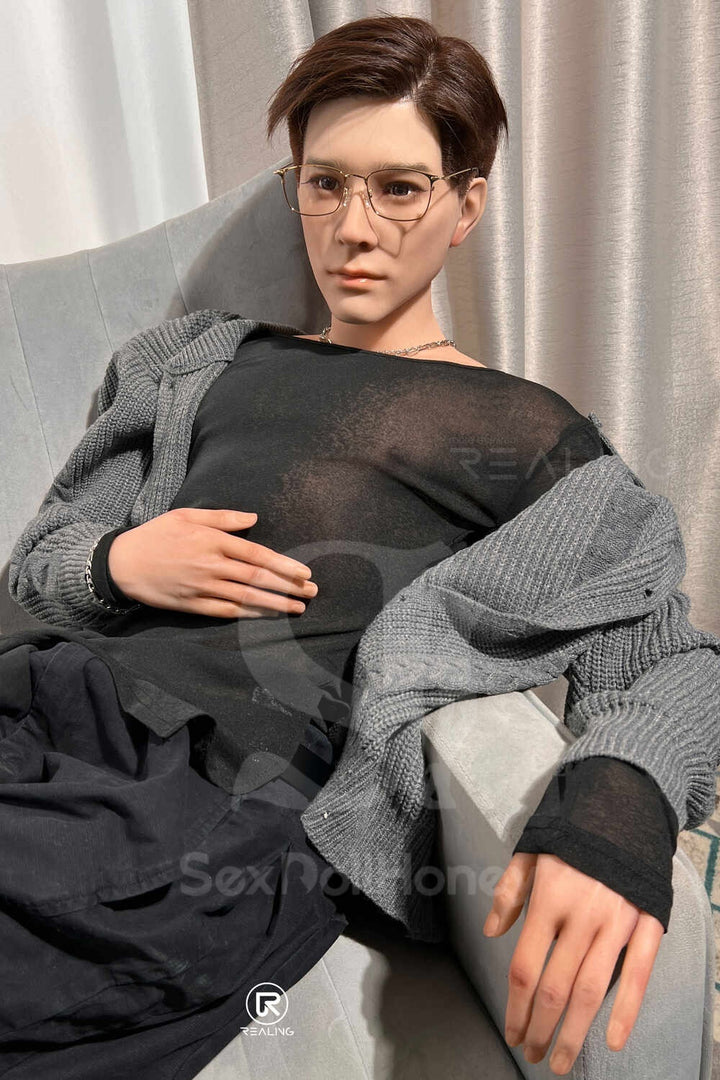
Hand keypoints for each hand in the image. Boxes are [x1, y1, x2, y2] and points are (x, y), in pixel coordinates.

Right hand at [107, 507, 316, 617]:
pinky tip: (266, 616)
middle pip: (257, 579)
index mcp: (212, 541)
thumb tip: (254, 518)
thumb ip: (223, 517)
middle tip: (312, 593)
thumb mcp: (187, 515)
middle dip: (288, 587)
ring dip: (275, 604)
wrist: (122, 563)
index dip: (284, 566)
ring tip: (297, 608)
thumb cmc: (156, 535)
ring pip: (246, 598)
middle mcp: (211, 565)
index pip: (257, 555)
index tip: (305, 573)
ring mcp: (202, 587)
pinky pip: (226, 612)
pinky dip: (248, 615)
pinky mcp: (192, 605)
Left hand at [483, 852, 664, 1074]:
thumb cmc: (573, 831)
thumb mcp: (531, 850)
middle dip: (541, 1028)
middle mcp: (581, 916)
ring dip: (575, 1032)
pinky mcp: (646, 924)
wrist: (625, 805)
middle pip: (555, 988)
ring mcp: (616, 923)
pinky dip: (627, 1011)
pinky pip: (638, 975)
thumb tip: (492, 932)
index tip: (511, 1033)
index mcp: (549, 900)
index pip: (526, 968)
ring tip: (562, 1061)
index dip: (516, 1008)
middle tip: (532, 1055)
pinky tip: (615, 1041)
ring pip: (592, 990)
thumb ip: (509, 891)